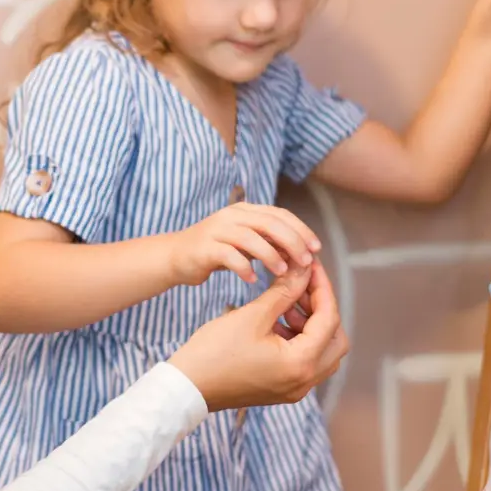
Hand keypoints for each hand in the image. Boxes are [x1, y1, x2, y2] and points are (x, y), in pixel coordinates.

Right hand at [167, 203, 319, 286]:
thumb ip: (268, 243)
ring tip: (282, 273)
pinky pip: (229, 256)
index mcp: (245, 210)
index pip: (280, 214)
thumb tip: (300, 252)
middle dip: (292, 242)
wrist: (175, 256)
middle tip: (306, 262)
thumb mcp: (245, 243)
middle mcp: (231, 216)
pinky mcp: (204, 247)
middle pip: (269, 223)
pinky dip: (244, 268)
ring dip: (271, 256)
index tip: (316, 249)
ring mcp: (216, 230)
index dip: (301, 230)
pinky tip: (253, 280)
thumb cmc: (215, 252)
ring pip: (251, 238)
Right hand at [167, 261, 348, 411]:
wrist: (187, 388)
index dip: (322, 288)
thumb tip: (304, 269)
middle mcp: (304, 381)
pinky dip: (300, 340)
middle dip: (323, 309)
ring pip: (323, 352)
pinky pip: (305, 362)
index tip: (311, 266)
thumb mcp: (252, 316)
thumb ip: (284, 292)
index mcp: (300, 364)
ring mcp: (294, 389)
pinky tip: (278, 322)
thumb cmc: (214, 352)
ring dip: (312, 325)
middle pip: (335, 340)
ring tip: (287, 303)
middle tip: (302, 286)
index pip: (329, 319)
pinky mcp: (282, 390)